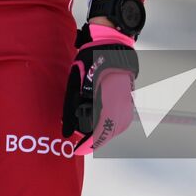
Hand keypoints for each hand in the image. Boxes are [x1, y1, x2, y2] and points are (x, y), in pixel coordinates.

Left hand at [62, 23, 138, 155]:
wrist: (112, 43)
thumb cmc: (92, 60)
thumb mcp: (76, 84)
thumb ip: (71, 108)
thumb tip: (67, 130)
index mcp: (108, 103)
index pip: (99, 133)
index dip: (87, 145)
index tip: (77, 151)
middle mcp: (121, 106)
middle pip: (109, 132)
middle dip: (95, 141)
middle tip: (82, 144)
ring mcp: (127, 102)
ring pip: (117, 127)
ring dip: (104, 133)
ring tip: (91, 136)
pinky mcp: (128, 98)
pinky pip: (121, 119)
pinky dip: (112, 125)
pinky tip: (103, 124)